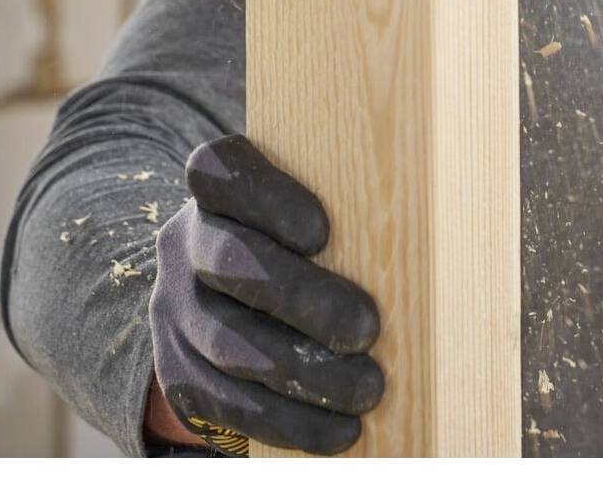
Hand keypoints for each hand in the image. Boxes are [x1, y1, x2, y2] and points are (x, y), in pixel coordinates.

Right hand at [148, 135, 384, 454]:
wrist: (227, 301)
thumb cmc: (298, 242)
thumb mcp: (307, 209)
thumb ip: (343, 208)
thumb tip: (427, 232)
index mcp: (215, 190)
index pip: (218, 170)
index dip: (265, 197)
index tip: (321, 231)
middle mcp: (185, 243)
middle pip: (230, 262)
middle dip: (302, 299)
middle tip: (367, 328)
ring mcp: (174, 310)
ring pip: (230, 346)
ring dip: (304, 376)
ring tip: (367, 391)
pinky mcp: (178, 371)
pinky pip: (227, 404)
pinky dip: (287, 422)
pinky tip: (339, 431)